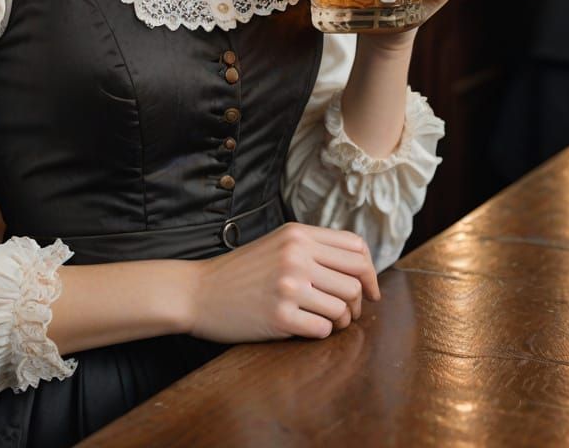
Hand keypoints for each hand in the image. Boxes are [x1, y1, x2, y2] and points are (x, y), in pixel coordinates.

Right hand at [189, 222, 379, 342]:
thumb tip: (360, 269)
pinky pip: (323, 330)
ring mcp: (288, 286)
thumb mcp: (277, 244)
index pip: (356, 248)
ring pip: (343, 307)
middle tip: (346, 312)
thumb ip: (314, 248)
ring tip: (323, 320)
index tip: (369, 289)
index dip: (370, 271)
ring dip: (340, 320)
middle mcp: (296, 255)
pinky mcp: (280, 316)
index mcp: (297, 234)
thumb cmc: (241, 271)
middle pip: (356, 280)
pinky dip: (319, 333)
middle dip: (358, 301)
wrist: (198, 292)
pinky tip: (303, 327)